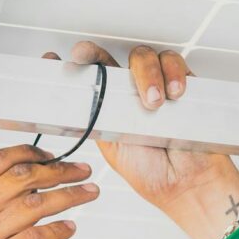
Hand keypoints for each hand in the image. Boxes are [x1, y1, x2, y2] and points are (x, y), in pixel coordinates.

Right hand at [0, 145, 98, 238]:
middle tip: (86, 171)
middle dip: (58, 171)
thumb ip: (15, 204)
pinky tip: (72, 229)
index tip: (57, 155)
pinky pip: (37, 237)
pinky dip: (59, 230)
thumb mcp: (0, 232)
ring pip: (33, 205)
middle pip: (19, 178)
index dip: (28, 151)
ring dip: (69, 196)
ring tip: (92, 193)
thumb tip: (50, 174)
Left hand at [43, 42, 238, 238]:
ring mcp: (157, 87)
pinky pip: (175, 65)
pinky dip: (174, 73)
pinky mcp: (182, 86)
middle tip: (85, 57)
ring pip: (144, 57)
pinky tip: (174, 94)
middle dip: (94, 53)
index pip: (89, 77)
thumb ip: (94, 121)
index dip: (71, 66)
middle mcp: (131, 94)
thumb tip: (70, 103)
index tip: (51, 61)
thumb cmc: (152, 174)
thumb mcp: (111, 147)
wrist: (187, 185)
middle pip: (112, 58)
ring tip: (152, 103)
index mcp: (109, 108)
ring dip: (146, 74)